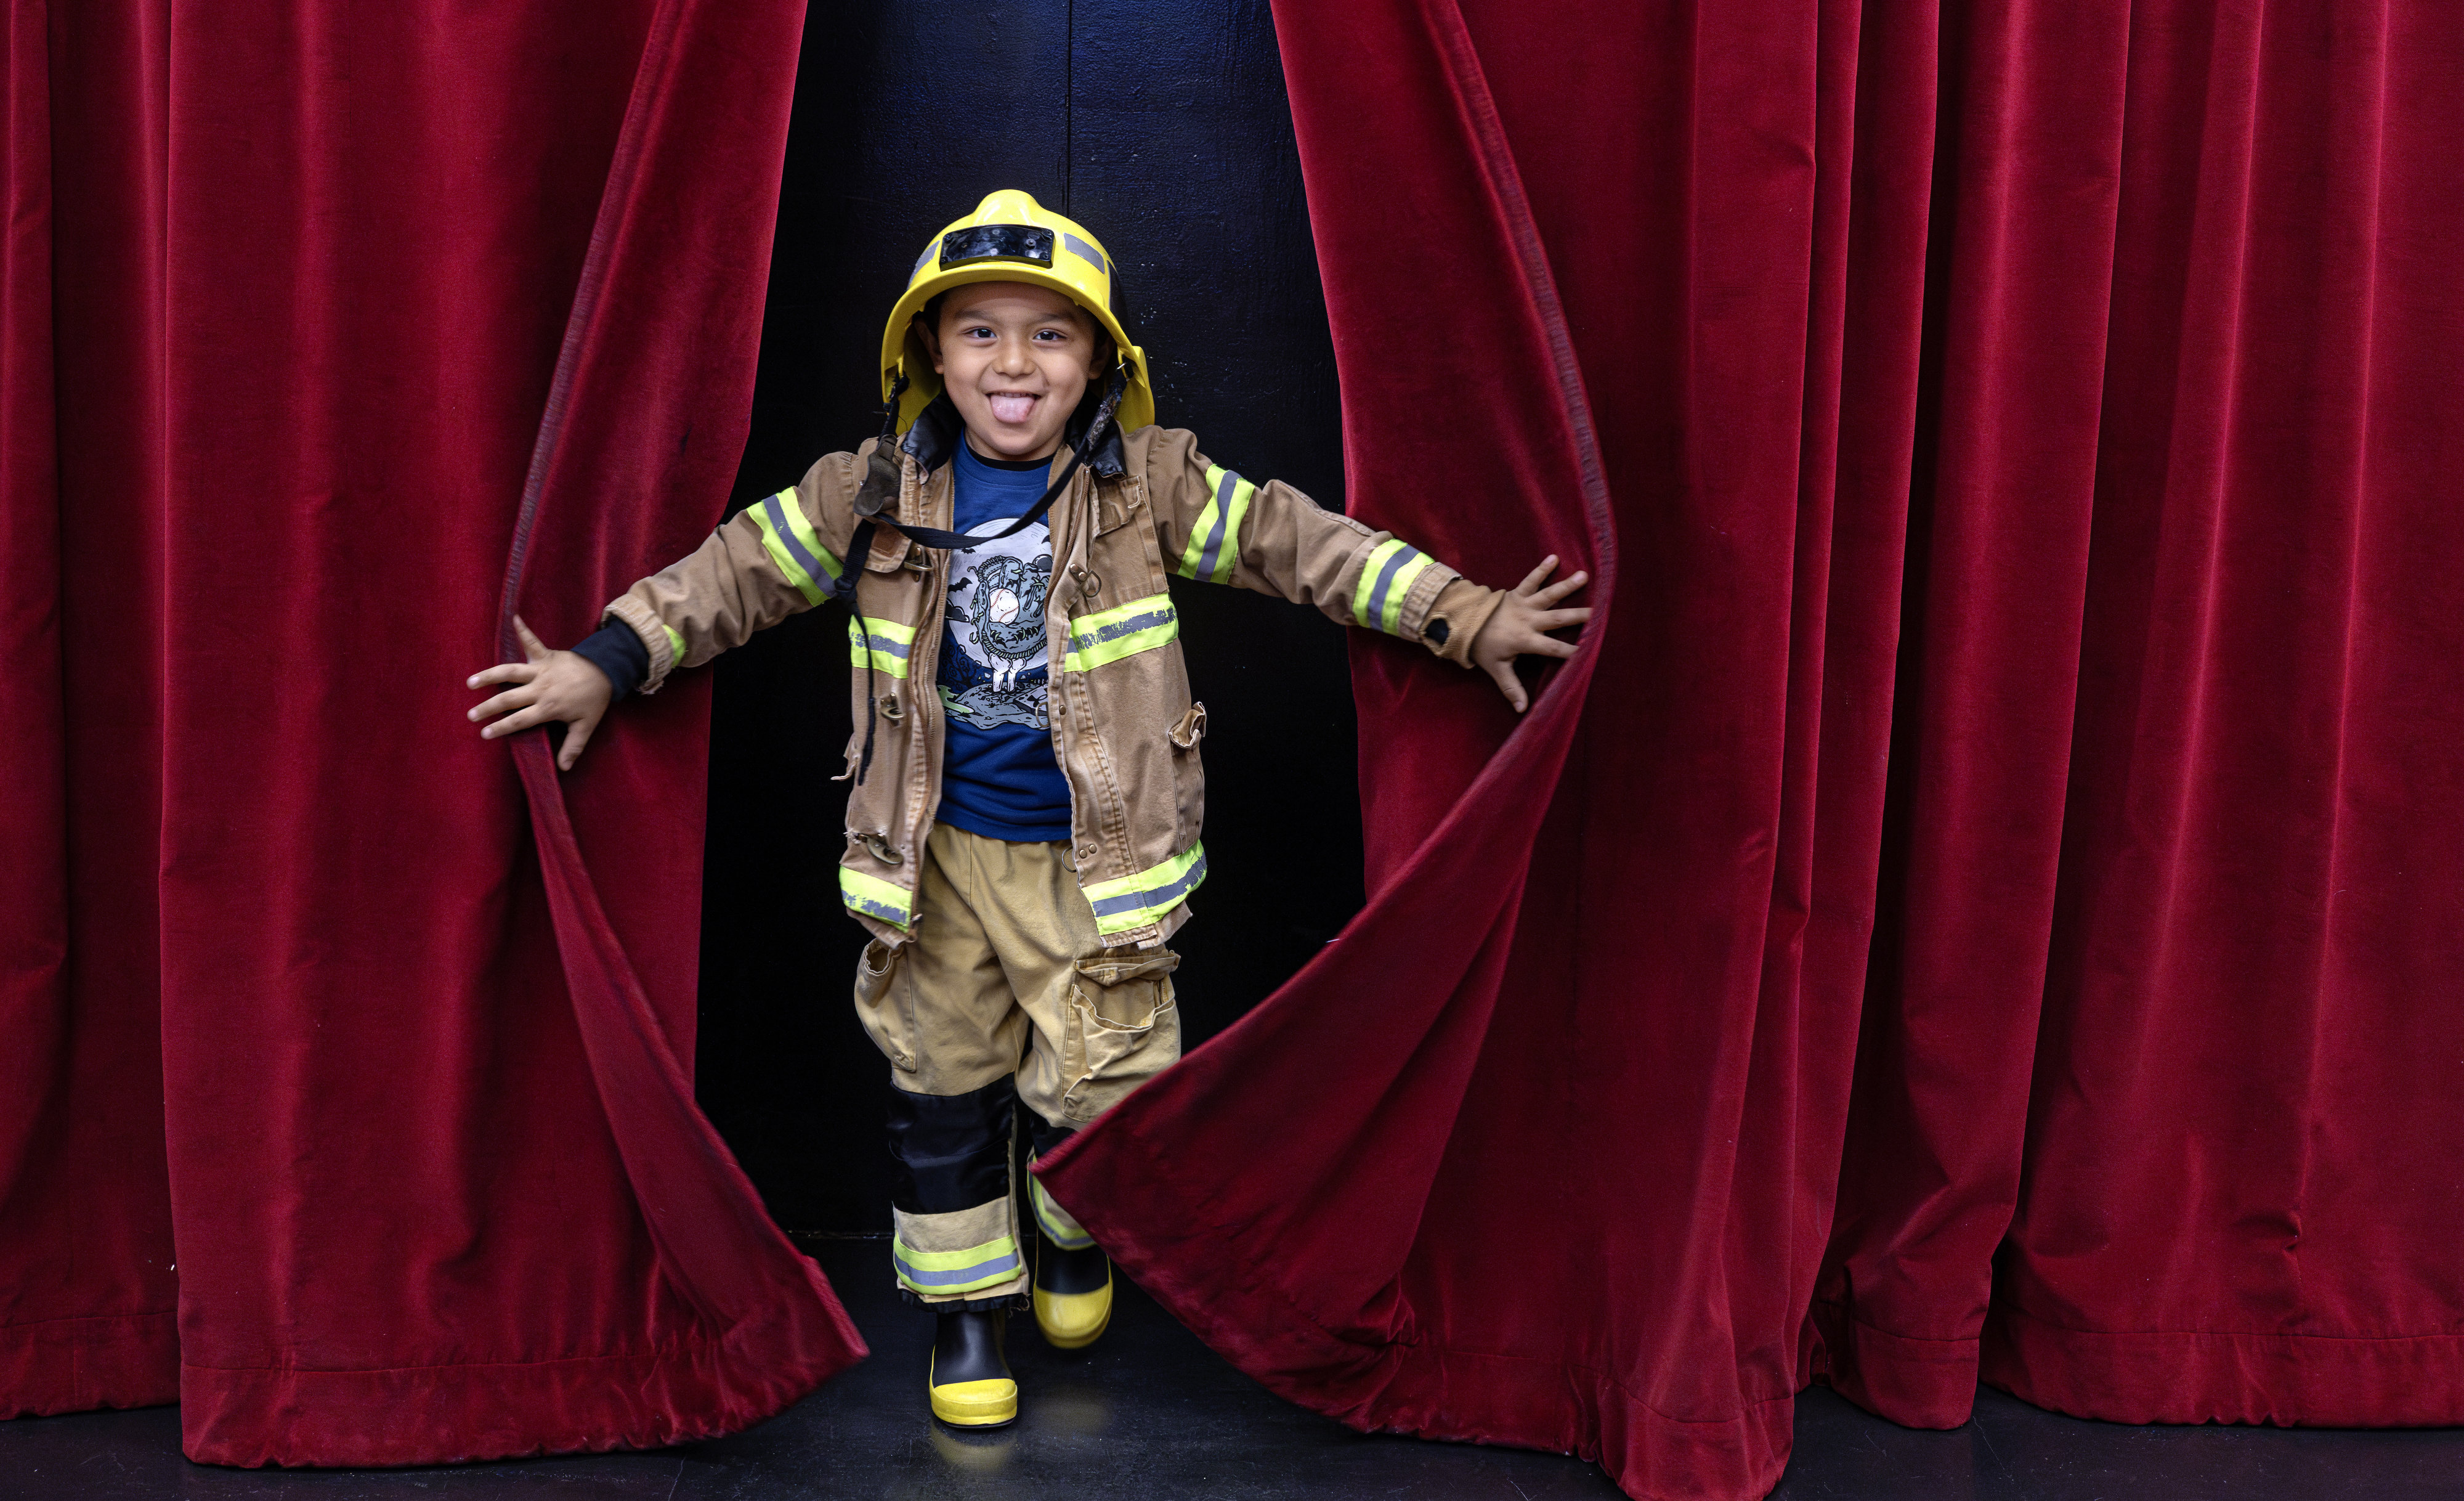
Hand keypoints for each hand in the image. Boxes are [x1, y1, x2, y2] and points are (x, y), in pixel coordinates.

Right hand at [466, 616, 613, 770]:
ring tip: (471, 682)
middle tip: (471, 714)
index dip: (501, 728)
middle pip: (508, 699)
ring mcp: (541, 670)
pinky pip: (531, 641)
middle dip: (488, 708)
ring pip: (510, 672)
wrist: (607, 672)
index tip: (485, 733)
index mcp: (548, 707)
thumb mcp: (586, 726)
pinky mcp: (546, 654)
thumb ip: (573, 747)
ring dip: (490, 676)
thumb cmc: (594, 700)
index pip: (519, 720)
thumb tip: (563, 768)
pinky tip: (512, 617)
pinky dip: (522, 629)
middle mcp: (540, 688)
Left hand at [1470, 556, 1591, 712]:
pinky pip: (1530, 579)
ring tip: (1584, 576)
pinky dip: (1541, 568)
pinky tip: (1554, 557)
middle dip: (1578, 616)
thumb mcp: (1496, 669)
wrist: (1462, 622)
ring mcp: (1523, 604)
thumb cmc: (1482, 647)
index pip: (1552, 648)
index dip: (1569, 651)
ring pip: (1549, 595)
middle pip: (1558, 619)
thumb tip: (1523, 710)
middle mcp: (1528, 620)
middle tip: (1598, 613)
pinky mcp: (1516, 593)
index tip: (1587, 651)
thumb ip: (1511, 688)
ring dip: (1566, 586)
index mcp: (1525, 640)